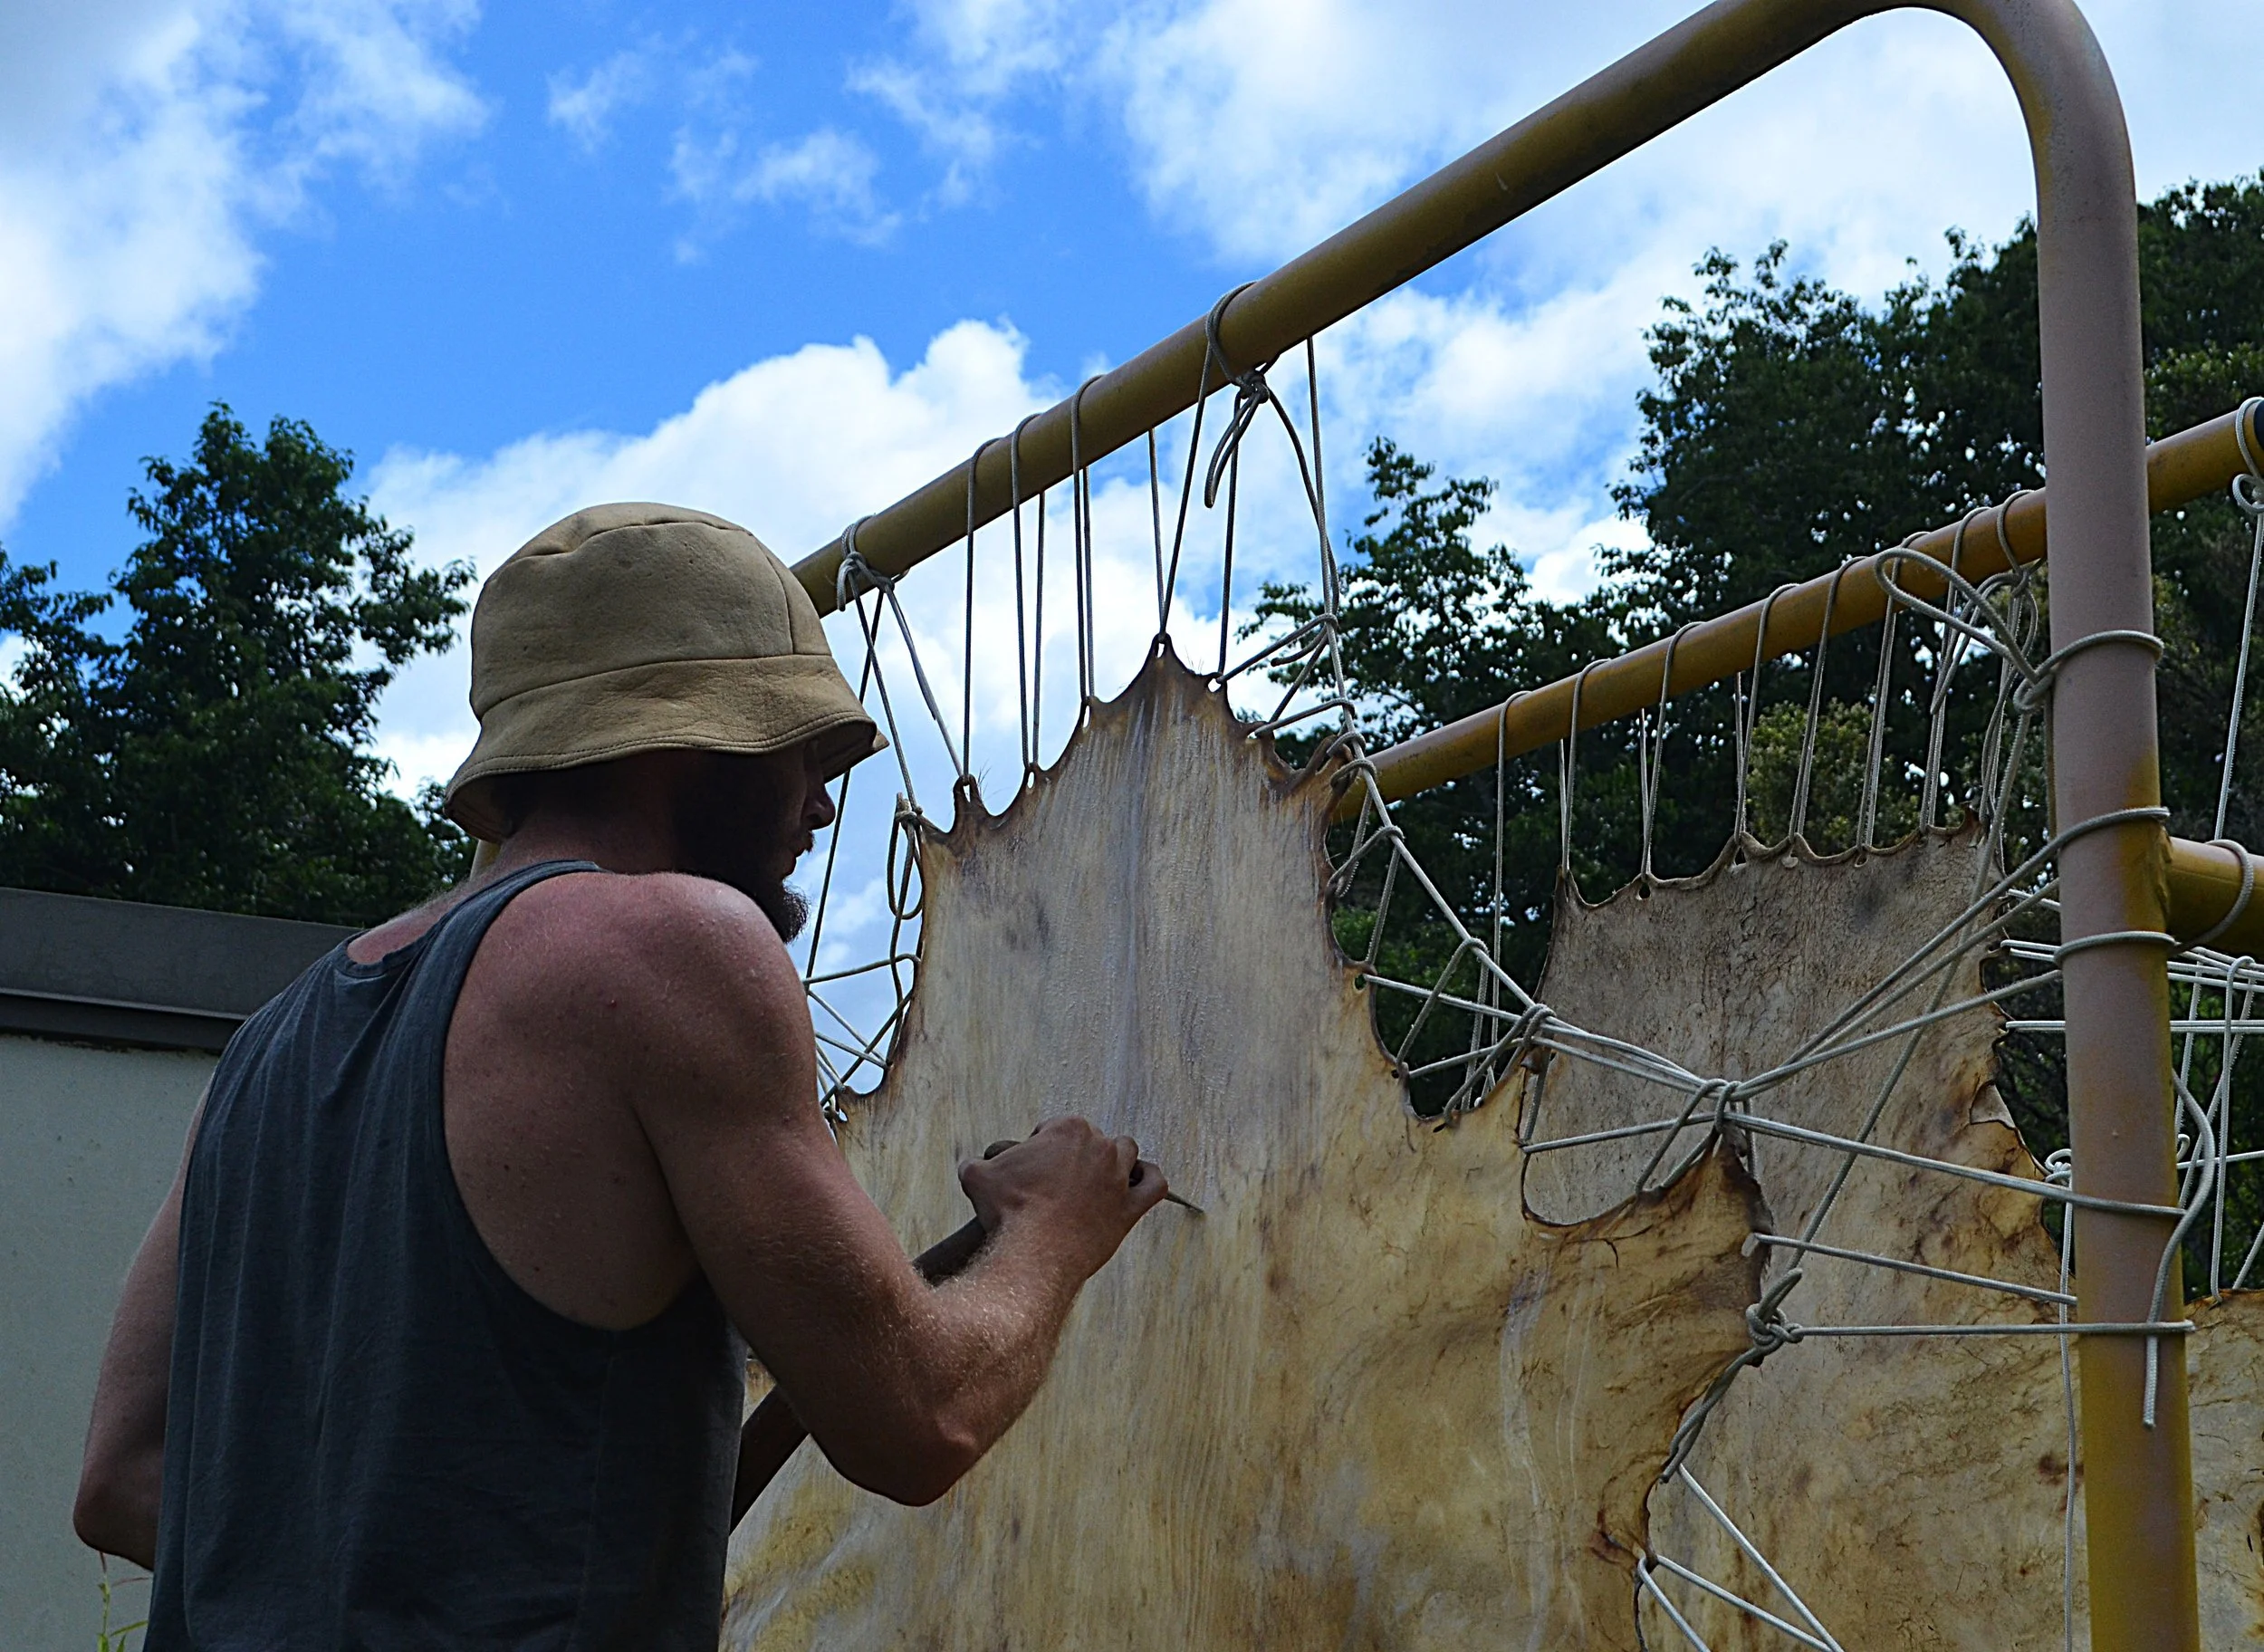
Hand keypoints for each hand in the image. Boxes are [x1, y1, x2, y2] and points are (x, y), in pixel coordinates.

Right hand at [958, 1117, 1168, 1281]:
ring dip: (1115, 1162)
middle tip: (1056, 1182)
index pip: (1058, 1128)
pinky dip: (1149, 1181)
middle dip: (1075, 1157)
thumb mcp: (977, 1177)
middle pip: (1092, 1140)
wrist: (1032, 1252)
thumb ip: (977, 1164)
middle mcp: (1099, 1146)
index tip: (1034, 1168)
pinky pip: (1155, 1185)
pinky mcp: (1130, 1208)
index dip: (1042, 1147)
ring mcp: (1119, 1176)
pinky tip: (1137, 1185)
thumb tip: (971, 1166)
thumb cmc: (1006, 1212)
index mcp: (1067, 1128)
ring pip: (1127, 1154)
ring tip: (1096, 1180)